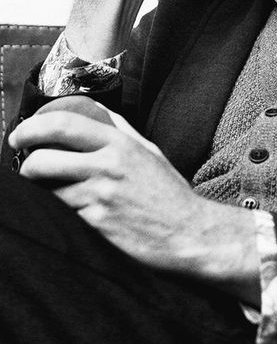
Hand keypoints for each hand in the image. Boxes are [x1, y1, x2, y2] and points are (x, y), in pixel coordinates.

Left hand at [8, 102, 259, 303]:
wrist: (189, 233)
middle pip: (46, 153)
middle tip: (20, 158)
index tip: (21, 133)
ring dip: (39, 185)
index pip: (65, 122)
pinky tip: (67, 207)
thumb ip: (121, 131)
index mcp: (121, 142)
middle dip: (24, 155)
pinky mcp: (97, 221)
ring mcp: (102, 194)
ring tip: (44, 186)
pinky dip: (58, 206)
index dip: (34, 126)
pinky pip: (63, 209)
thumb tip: (95, 111)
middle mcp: (109, 164)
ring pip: (49, 184)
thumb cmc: (168, 193)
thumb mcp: (148, 152)